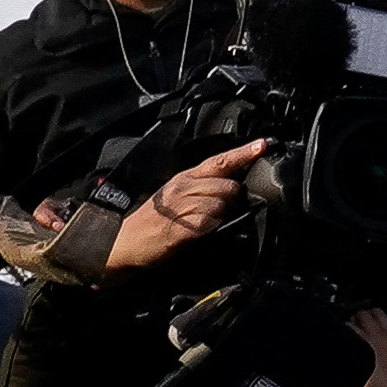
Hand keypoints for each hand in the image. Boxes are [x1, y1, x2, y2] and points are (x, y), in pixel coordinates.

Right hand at [103, 141, 274, 274]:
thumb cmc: (154, 219)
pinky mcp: (181, 228)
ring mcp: (181, 207)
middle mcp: (183, 188)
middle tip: (216, 209)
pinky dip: (210, 229)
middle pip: (229, 186)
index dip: (243, 153)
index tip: (262, 145)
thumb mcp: (177, 194)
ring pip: (222, 205)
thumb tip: (234, 183)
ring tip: (201, 221)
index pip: (219, 161)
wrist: (125, 242)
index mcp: (184, 178)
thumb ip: (205, 186)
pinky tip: (197, 230)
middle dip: (232, 199)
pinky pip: (210, 224)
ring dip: (220, 216)